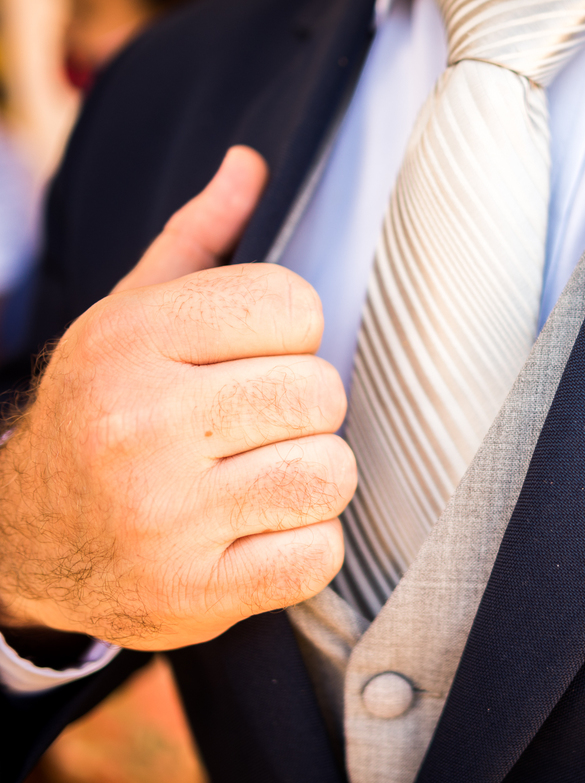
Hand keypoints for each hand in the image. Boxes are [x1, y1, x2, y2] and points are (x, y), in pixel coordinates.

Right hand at [0, 147, 355, 650]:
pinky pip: (318, 555)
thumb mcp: (132, 316)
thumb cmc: (108, 411)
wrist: (30, 538)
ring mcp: (166, 516)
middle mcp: (142, 424)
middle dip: (306, 411)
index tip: (258, 358)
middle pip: (319, 393)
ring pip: (330, 474)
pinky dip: (306, 547)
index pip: (293, 306)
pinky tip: (260, 535)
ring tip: (262, 480)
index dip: (293, 335)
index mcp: (132, 340)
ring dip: (313, 479)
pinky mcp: (195, 592)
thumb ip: (199, 240)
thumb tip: (252, 164)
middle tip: (261, 427)